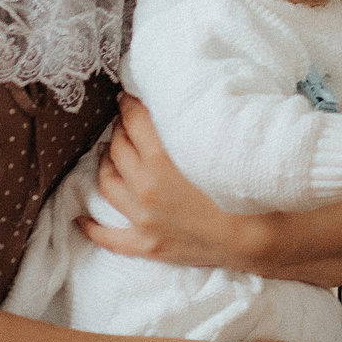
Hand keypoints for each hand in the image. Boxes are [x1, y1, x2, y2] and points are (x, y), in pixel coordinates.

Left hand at [79, 96, 242, 266]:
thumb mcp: (225, 149)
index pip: (136, 125)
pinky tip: (80, 217)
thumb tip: (193, 105)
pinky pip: (109, 237)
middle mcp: (146, 189)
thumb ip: (201, 127)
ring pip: (108, 184)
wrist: (260, 239)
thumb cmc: (252, 188)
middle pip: (119, 150)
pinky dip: (91, 227)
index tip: (126, 96)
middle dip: (119, 130)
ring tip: (108, 152)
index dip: (129, 106)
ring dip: (105, 164)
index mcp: (163, 162)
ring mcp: (144, 219)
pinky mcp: (148, 245)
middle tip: (123, 120)